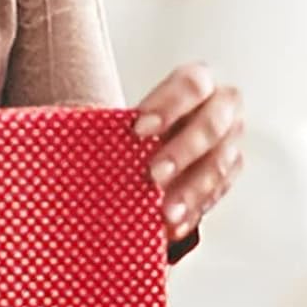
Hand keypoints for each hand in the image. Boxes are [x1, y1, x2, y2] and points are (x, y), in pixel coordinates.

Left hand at [134, 64, 243, 241]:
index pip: (192, 85)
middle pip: (213, 125)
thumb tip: (76, 129)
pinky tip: (175, 224)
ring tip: (165, 213)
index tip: (138, 129)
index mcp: (198, 82)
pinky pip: (218, 193)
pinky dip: (194, 210)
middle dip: (183, 151)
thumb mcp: (137, 115)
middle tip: (153, 174)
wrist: (166, 142)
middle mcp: (222, 108)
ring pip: (219, 164)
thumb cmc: (146, 123)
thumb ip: (120, 121)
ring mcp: (229, 141)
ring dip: (191, 190)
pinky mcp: (229, 174)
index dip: (168, 106)